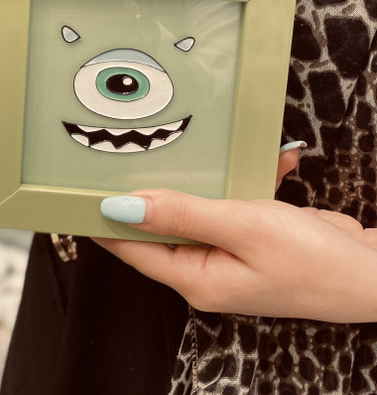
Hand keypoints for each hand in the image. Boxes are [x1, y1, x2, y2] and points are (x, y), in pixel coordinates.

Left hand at [95, 149, 376, 322]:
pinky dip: (246, 180)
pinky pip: (231, 202)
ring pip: (195, 207)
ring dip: (205, 178)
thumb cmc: (312, 261)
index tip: (75, 187)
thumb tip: (122, 207)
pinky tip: (271, 160)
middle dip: (150, 186)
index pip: (129, 246)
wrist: (374, 273)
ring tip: (199, 144)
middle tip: (129, 144)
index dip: (101, 217)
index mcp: (195, 278)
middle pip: (158, 224)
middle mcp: (205, 269)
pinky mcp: (250, 237)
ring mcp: (228, 253)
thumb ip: (182, 214)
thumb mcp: (243, 227)